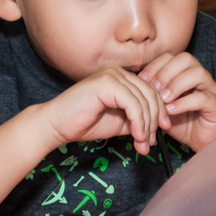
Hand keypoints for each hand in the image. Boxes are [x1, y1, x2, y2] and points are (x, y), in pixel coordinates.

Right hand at [39, 66, 163, 154]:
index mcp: (122, 78)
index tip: (158, 135)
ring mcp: (112, 75)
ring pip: (144, 100)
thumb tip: (159, 127)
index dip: (159, 113)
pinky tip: (137, 136)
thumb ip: (138, 119)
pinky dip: (138, 121)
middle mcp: (118, 72)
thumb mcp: (120, 122)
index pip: (151, 92)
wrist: (57, 125)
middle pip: (151, 94)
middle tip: (150, 143)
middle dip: (154, 121)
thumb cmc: (84, 123)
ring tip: (142, 143)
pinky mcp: (106, 83)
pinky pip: (133, 103)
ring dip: (147, 125)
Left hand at [139, 53, 215, 151]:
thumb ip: (152, 95)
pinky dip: (184, 103)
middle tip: (153, 90)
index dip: (154, 66)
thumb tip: (133, 86)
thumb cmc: (182, 122)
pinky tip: (170, 111)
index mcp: (185, 73)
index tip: (141, 81)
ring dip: (176, 85)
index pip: (170, 57)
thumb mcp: (161, 107)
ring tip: (163, 99)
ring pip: (197, 73)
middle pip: (185, 59)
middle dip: (165, 73)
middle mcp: (200, 77)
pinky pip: (203, 98)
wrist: (203, 141)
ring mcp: (211, 89)